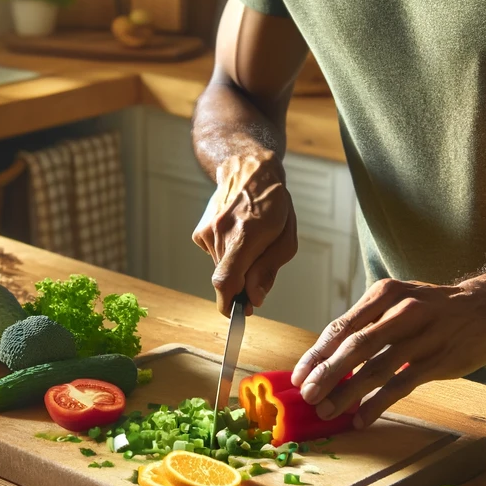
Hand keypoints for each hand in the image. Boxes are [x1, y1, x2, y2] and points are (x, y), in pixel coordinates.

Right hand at [192, 154, 297, 315]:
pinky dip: (226, 256)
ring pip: (220, 269)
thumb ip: (268, 270)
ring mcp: (207, 232)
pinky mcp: (199, 233)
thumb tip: (255, 298)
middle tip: (257, 279)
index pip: (226, 279)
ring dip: (236, 269)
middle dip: (241, 287)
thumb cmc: (273, 204)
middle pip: (226, 279)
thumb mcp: (285, 239)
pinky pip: (214, 257)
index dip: (229, 303)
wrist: (248, 171)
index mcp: (245, 234)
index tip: (237, 314)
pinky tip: (236, 237)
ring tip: (250, 245)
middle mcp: (221, 233)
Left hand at [290, 278, 485, 427]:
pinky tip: (361, 419)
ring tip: (327, 411)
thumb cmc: (432, 307)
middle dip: (326, 374)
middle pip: (354, 346)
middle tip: (306, 395)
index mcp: (384, 294)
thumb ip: (368, 321)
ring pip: (376, 368)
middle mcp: (401, 311)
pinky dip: (378, 403)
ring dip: (348, 393)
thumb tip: (328, 355)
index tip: (297, 375)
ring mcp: (422, 336)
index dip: (317, 354)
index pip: (341, 326)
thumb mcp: (398, 299)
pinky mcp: (439, 360)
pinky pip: (402, 385)